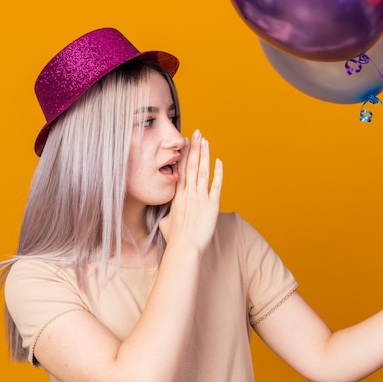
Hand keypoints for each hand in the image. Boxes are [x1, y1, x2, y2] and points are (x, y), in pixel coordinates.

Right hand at [158, 129, 222, 253]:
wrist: (184, 248)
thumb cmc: (175, 239)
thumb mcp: (165, 224)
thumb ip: (165, 215)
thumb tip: (164, 216)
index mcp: (177, 196)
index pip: (181, 171)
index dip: (184, 156)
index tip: (186, 143)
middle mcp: (187, 194)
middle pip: (191, 166)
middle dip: (194, 148)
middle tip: (197, 133)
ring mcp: (200, 198)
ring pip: (202, 171)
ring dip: (204, 154)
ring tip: (205, 140)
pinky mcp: (211, 205)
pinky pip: (216, 185)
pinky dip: (218, 173)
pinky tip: (219, 161)